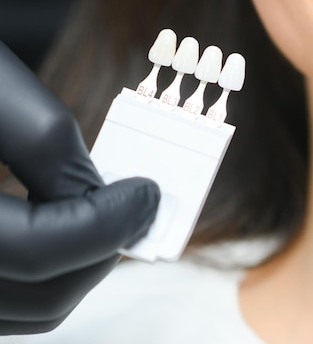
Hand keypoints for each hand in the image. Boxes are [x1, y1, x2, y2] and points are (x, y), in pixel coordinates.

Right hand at [0, 42, 159, 334]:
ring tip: (97, 222)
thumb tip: (99, 197)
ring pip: (18, 316)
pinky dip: (35, 280)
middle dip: (100, 254)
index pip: (39, 251)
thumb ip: (47, 145)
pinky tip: (52, 234)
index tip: (146, 196)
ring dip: (73, 273)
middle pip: (37, 299)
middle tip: (132, 211)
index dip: (108, 225)